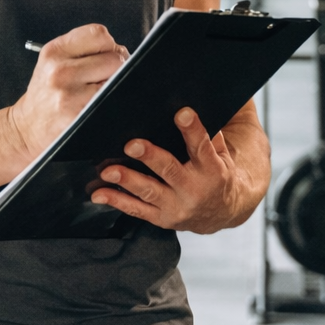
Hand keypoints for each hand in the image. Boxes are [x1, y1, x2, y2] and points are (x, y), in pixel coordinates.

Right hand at [9, 24, 127, 163]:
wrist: (25, 128)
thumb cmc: (45, 94)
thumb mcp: (53, 62)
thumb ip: (83, 50)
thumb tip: (121, 52)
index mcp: (55, 51)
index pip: (98, 33)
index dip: (109, 44)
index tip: (105, 55)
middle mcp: (60, 70)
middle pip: (114, 58)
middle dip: (116, 67)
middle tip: (104, 78)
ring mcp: (69, 95)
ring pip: (117, 81)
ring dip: (115, 86)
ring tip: (99, 92)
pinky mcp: (78, 116)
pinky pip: (111, 102)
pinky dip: (112, 103)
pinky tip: (98, 106)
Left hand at [90, 107, 253, 233]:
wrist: (224, 213)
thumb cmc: (218, 175)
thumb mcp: (222, 155)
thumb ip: (209, 134)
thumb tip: (190, 105)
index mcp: (211, 170)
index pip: (201, 146)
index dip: (192, 129)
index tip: (182, 113)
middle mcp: (193, 189)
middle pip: (170, 170)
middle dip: (149, 157)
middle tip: (132, 144)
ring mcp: (176, 206)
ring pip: (149, 192)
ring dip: (127, 180)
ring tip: (108, 170)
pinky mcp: (161, 218)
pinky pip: (137, 210)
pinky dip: (117, 201)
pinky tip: (99, 193)